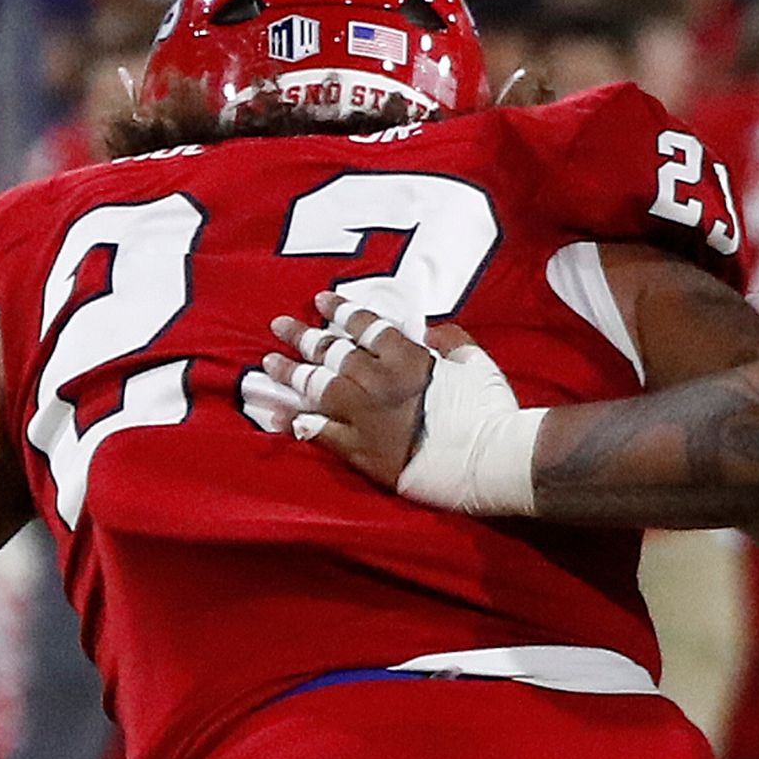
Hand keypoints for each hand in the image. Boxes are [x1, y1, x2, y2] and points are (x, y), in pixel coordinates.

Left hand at [249, 279, 540, 516]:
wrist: (487, 458)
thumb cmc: (489, 410)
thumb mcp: (477, 363)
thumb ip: (452, 341)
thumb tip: (429, 329)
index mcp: (408, 358)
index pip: (367, 326)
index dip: (342, 311)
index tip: (320, 300)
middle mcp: (379, 381)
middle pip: (333, 352)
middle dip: (303, 336)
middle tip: (279, 325)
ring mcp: (364, 415)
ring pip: (317, 386)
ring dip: (291, 372)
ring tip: (269, 362)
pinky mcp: (358, 449)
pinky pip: (319, 431)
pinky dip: (298, 421)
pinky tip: (279, 413)